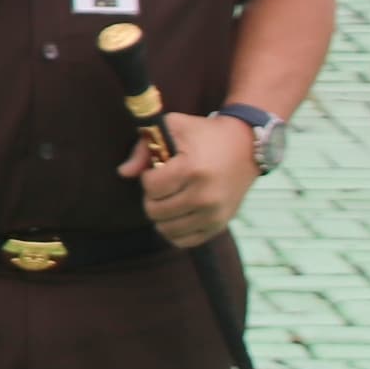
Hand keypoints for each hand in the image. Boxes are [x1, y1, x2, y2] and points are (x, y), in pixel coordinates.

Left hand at [117, 111, 255, 247]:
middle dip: (152, 197)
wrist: (246, 146)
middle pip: (155, 211)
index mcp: (192, 169)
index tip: (157, 169)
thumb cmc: (204, 134)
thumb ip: (143, 148)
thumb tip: (123, 173)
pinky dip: (174, 232)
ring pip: (167, 229)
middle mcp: (204, 196)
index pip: (151, 187)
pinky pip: (185, 241)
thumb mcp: (173, 127)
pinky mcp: (220, 225)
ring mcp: (213, 214)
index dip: (148, 178)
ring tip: (168, 199)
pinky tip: (176, 215)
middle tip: (162, 186)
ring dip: (161, 215)